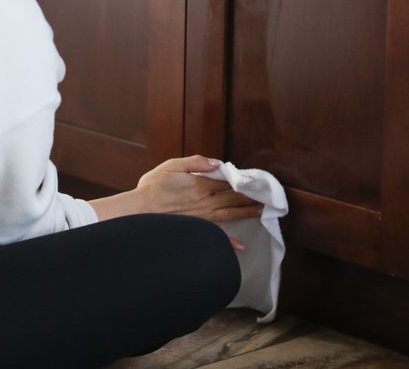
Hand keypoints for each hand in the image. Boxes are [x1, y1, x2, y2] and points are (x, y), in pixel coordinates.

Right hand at [87, 155, 263, 250]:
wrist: (138, 211)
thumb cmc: (152, 187)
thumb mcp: (171, 166)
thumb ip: (195, 162)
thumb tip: (216, 162)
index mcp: (200, 183)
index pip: (227, 180)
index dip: (243, 179)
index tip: (258, 178)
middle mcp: (204, 200)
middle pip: (233, 197)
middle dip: (252, 195)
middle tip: (270, 194)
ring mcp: (201, 217)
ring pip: (230, 213)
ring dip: (248, 212)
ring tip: (264, 211)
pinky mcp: (196, 228)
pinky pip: (215, 236)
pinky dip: (229, 242)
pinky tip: (241, 246)